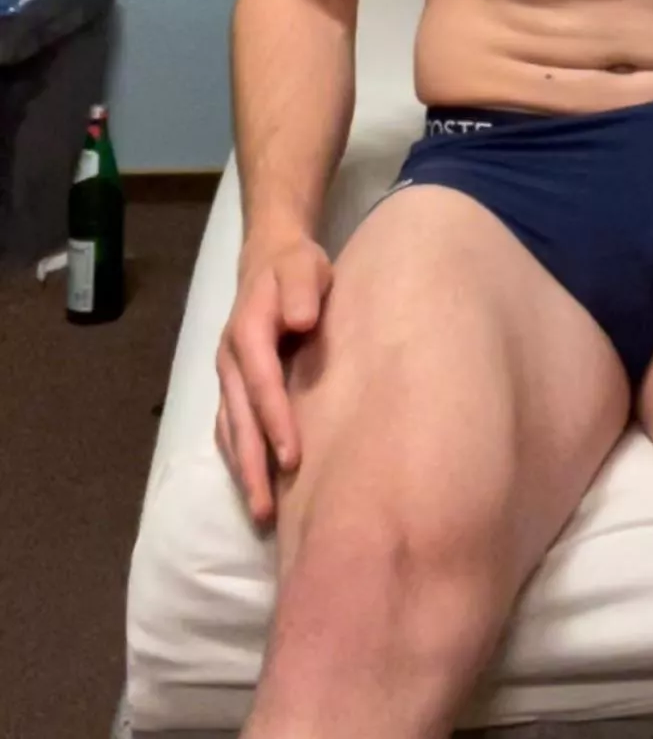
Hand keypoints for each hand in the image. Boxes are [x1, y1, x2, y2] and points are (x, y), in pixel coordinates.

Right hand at [215, 232, 333, 528]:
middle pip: (238, 419)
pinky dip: (240, 460)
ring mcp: (227, 377)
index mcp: (248, 330)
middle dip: (252, 465)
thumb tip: (300, 321)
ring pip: (230, 431)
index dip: (274, 421)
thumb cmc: (295, 267)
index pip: (260, 382)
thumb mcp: (303, 265)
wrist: (269, 258)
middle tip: (268, 513)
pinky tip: (256, 488)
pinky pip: (230, 429)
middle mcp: (230, 359)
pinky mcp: (231, 388)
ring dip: (244, 472)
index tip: (293, 459)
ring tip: (263, 516)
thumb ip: (301, 289)